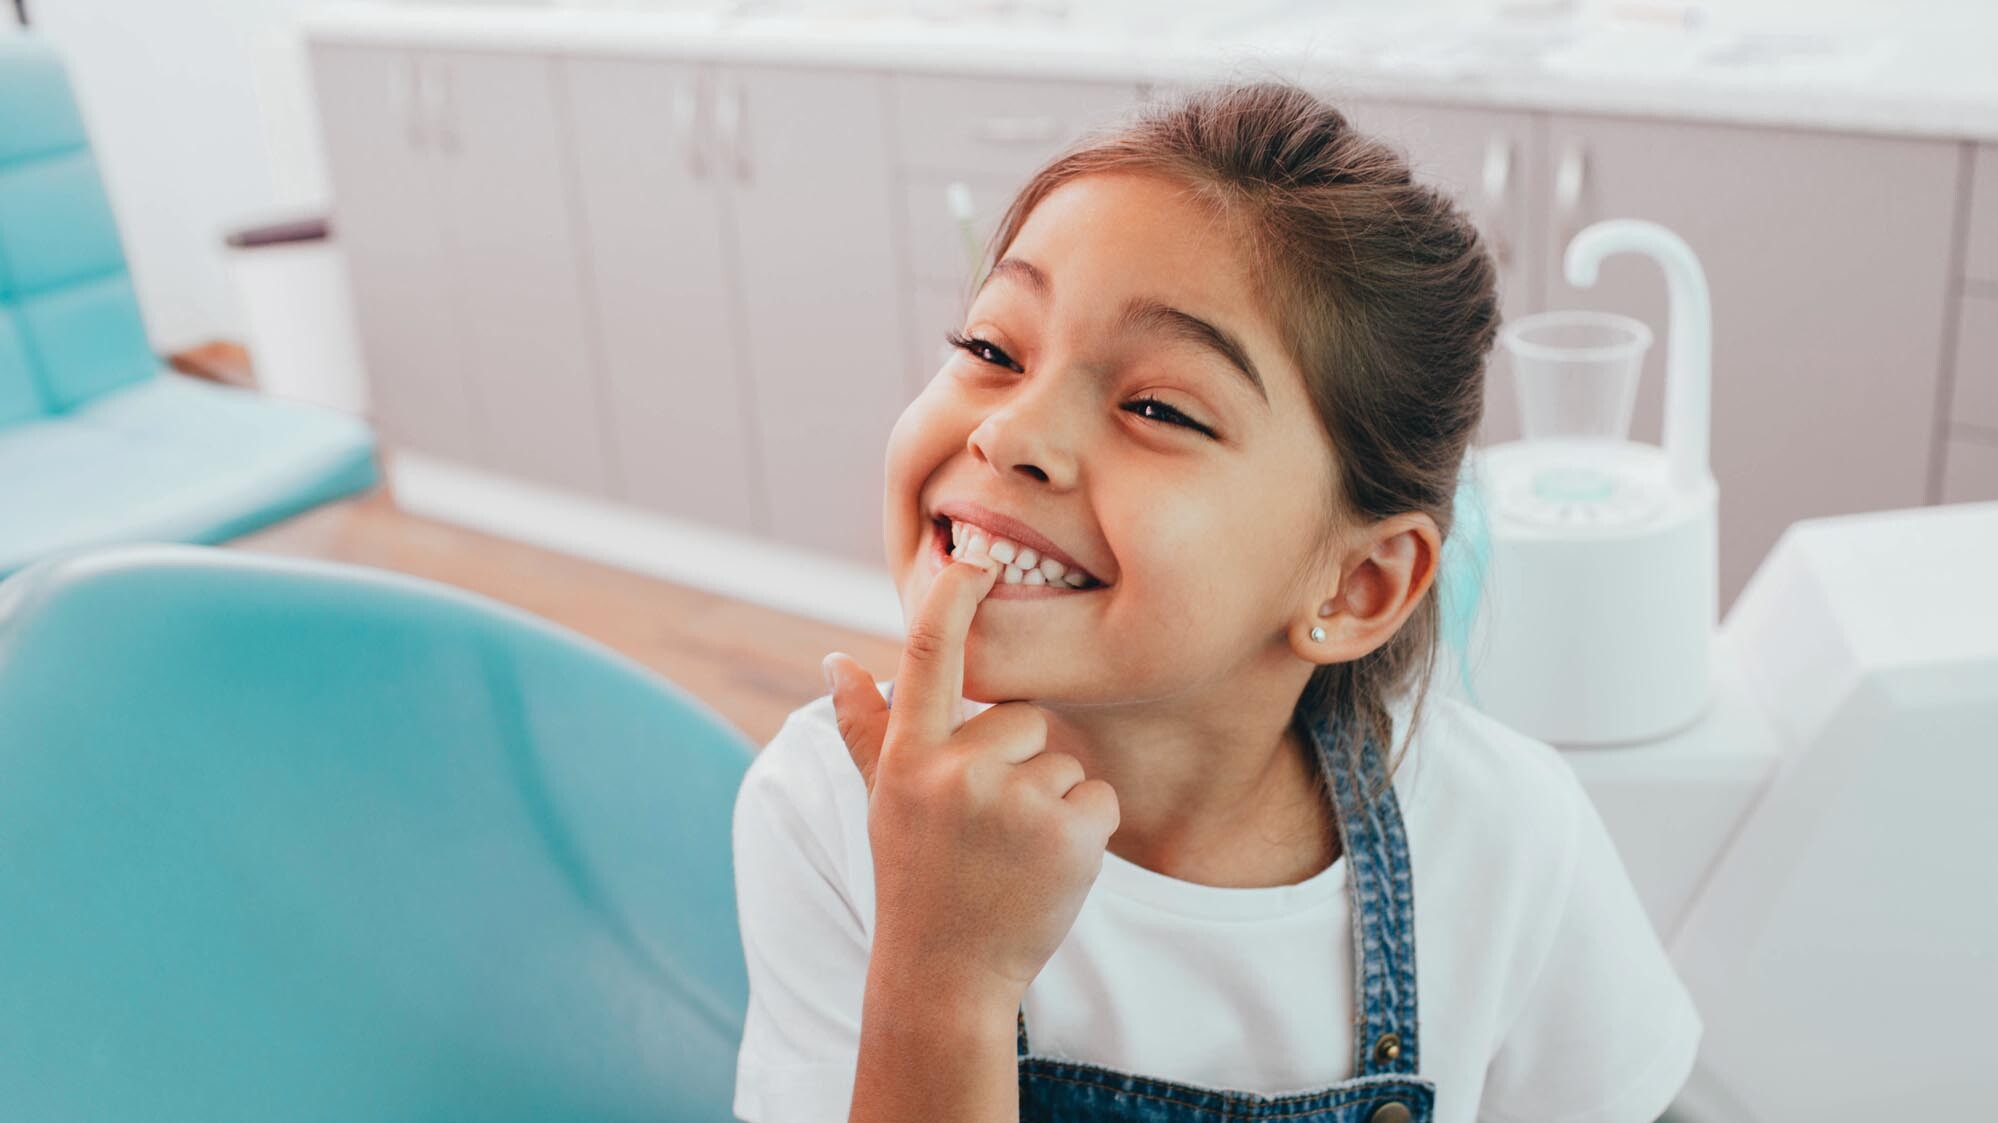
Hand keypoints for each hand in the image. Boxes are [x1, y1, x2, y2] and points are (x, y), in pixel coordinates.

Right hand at [823, 552, 1119, 999]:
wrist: (947, 976)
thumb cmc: (916, 878)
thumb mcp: (882, 801)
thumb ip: (865, 728)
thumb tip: (836, 660)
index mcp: (909, 756)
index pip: (927, 656)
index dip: (952, 598)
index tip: (973, 554)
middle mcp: (956, 772)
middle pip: (1023, 716)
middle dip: (1019, 762)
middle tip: (988, 827)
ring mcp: (1013, 803)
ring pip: (1064, 760)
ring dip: (1051, 802)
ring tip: (1012, 854)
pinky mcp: (1068, 833)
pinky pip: (1099, 796)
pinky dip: (1086, 830)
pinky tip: (1047, 868)